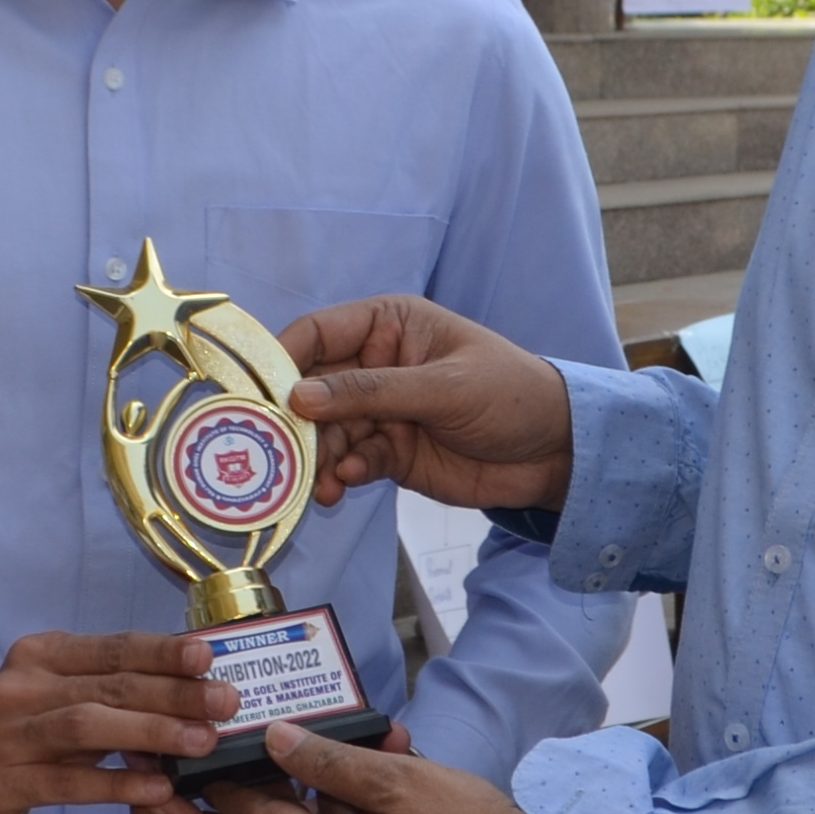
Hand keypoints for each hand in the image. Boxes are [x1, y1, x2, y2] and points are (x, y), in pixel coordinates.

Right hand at [0, 632, 231, 813]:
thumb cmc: (24, 741)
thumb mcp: (63, 703)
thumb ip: (114, 694)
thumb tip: (195, 689)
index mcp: (40, 656)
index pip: (112, 648)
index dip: (162, 652)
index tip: (208, 656)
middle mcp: (18, 686)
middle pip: (109, 685)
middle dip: (173, 694)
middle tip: (224, 704)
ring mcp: (4, 734)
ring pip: (87, 725)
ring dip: (151, 732)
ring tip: (200, 743)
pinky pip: (66, 781)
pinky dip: (115, 782)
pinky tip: (156, 789)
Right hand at [277, 294, 575, 510]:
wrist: (556, 453)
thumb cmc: (511, 394)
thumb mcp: (443, 387)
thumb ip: (372, 393)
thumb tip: (301, 397)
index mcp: (388, 325)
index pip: (318, 333)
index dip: (283, 359)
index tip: (258, 394)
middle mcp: (375, 365)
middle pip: (313, 389)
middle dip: (295, 421)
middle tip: (278, 451)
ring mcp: (380, 411)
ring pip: (327, 433)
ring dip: (316, 458)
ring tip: (317, 482)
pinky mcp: (389, 453)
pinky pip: (350, 462)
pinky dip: (341, 475)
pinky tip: (341, 488)